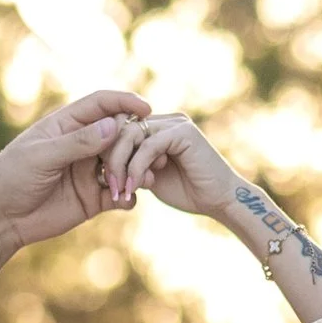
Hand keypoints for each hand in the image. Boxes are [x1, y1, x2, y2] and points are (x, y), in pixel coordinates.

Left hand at [0, 87, 152, 259]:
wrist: (0, 218)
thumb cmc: (12, 177)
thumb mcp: (43, 156)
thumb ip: (77, 142)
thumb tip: (113, 126)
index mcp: (67, 125)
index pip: (102, 105)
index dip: (124, 102)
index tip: (145, 108)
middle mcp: (82, 145)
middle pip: (118, 134)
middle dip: (133, 142)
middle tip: (143, 153)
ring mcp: (89, 171)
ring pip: (123, 165)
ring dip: (135, 171)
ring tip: (143, 180)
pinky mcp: (93, 198)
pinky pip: (118, 195)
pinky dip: (127, 197)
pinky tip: (127, 201)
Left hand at [98, 113, 242, 223]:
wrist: (220, 200)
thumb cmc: (188, 192)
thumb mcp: (150, 178)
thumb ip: (132, 166)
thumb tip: (108, 165)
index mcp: (155, 129)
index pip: (119, 128)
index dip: (106, 151)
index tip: (102, 180)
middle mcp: (164, 121)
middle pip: (120, 128)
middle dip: (110, 159)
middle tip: (110, 186)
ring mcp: (174, 123)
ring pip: (131, 134)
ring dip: (120, 164)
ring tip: (120, 190)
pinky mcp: (182, 132)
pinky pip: (148, 145)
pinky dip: (137, 167)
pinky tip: (135, 187)